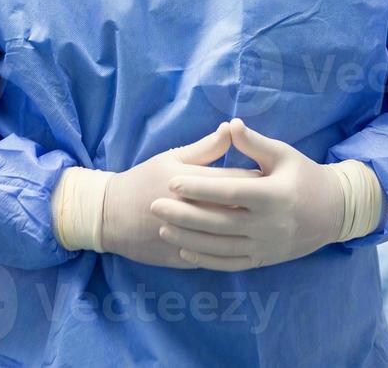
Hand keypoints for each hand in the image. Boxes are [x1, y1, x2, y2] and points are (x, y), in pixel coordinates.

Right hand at [78, 123, 257, 267]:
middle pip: (238, 208)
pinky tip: (246, 241)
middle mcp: (192, 210)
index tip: (273, 175)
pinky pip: (216, 256)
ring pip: (230, 235)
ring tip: (264, 219)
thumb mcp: (171, 158)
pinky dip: (232, 249)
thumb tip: (232, 128)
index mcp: (191, 182)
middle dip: (259, 204)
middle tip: (276, 199)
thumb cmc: (144, 180)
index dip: (258, 178)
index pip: (235, 180)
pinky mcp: (185, 258)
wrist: (111, 217)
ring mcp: (189, 237)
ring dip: (249, 228)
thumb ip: (206, 147)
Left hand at [149, 119, 369, 270]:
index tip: (172, 180)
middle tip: (154, 206)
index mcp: (273, 195)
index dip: (199, 187)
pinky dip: (206, 259)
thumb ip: (255, 143)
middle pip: (218, 222)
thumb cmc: (305, 177)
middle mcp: (269, 224)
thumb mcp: (284, 155)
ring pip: (220, 247)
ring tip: (162, 229)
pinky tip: (185, 251)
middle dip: (183, 215)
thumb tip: (230, 124)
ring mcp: (266, 246)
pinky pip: (230, 263)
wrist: (333, 212)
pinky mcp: (264, 260)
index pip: (229, 192)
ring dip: (188, 239)